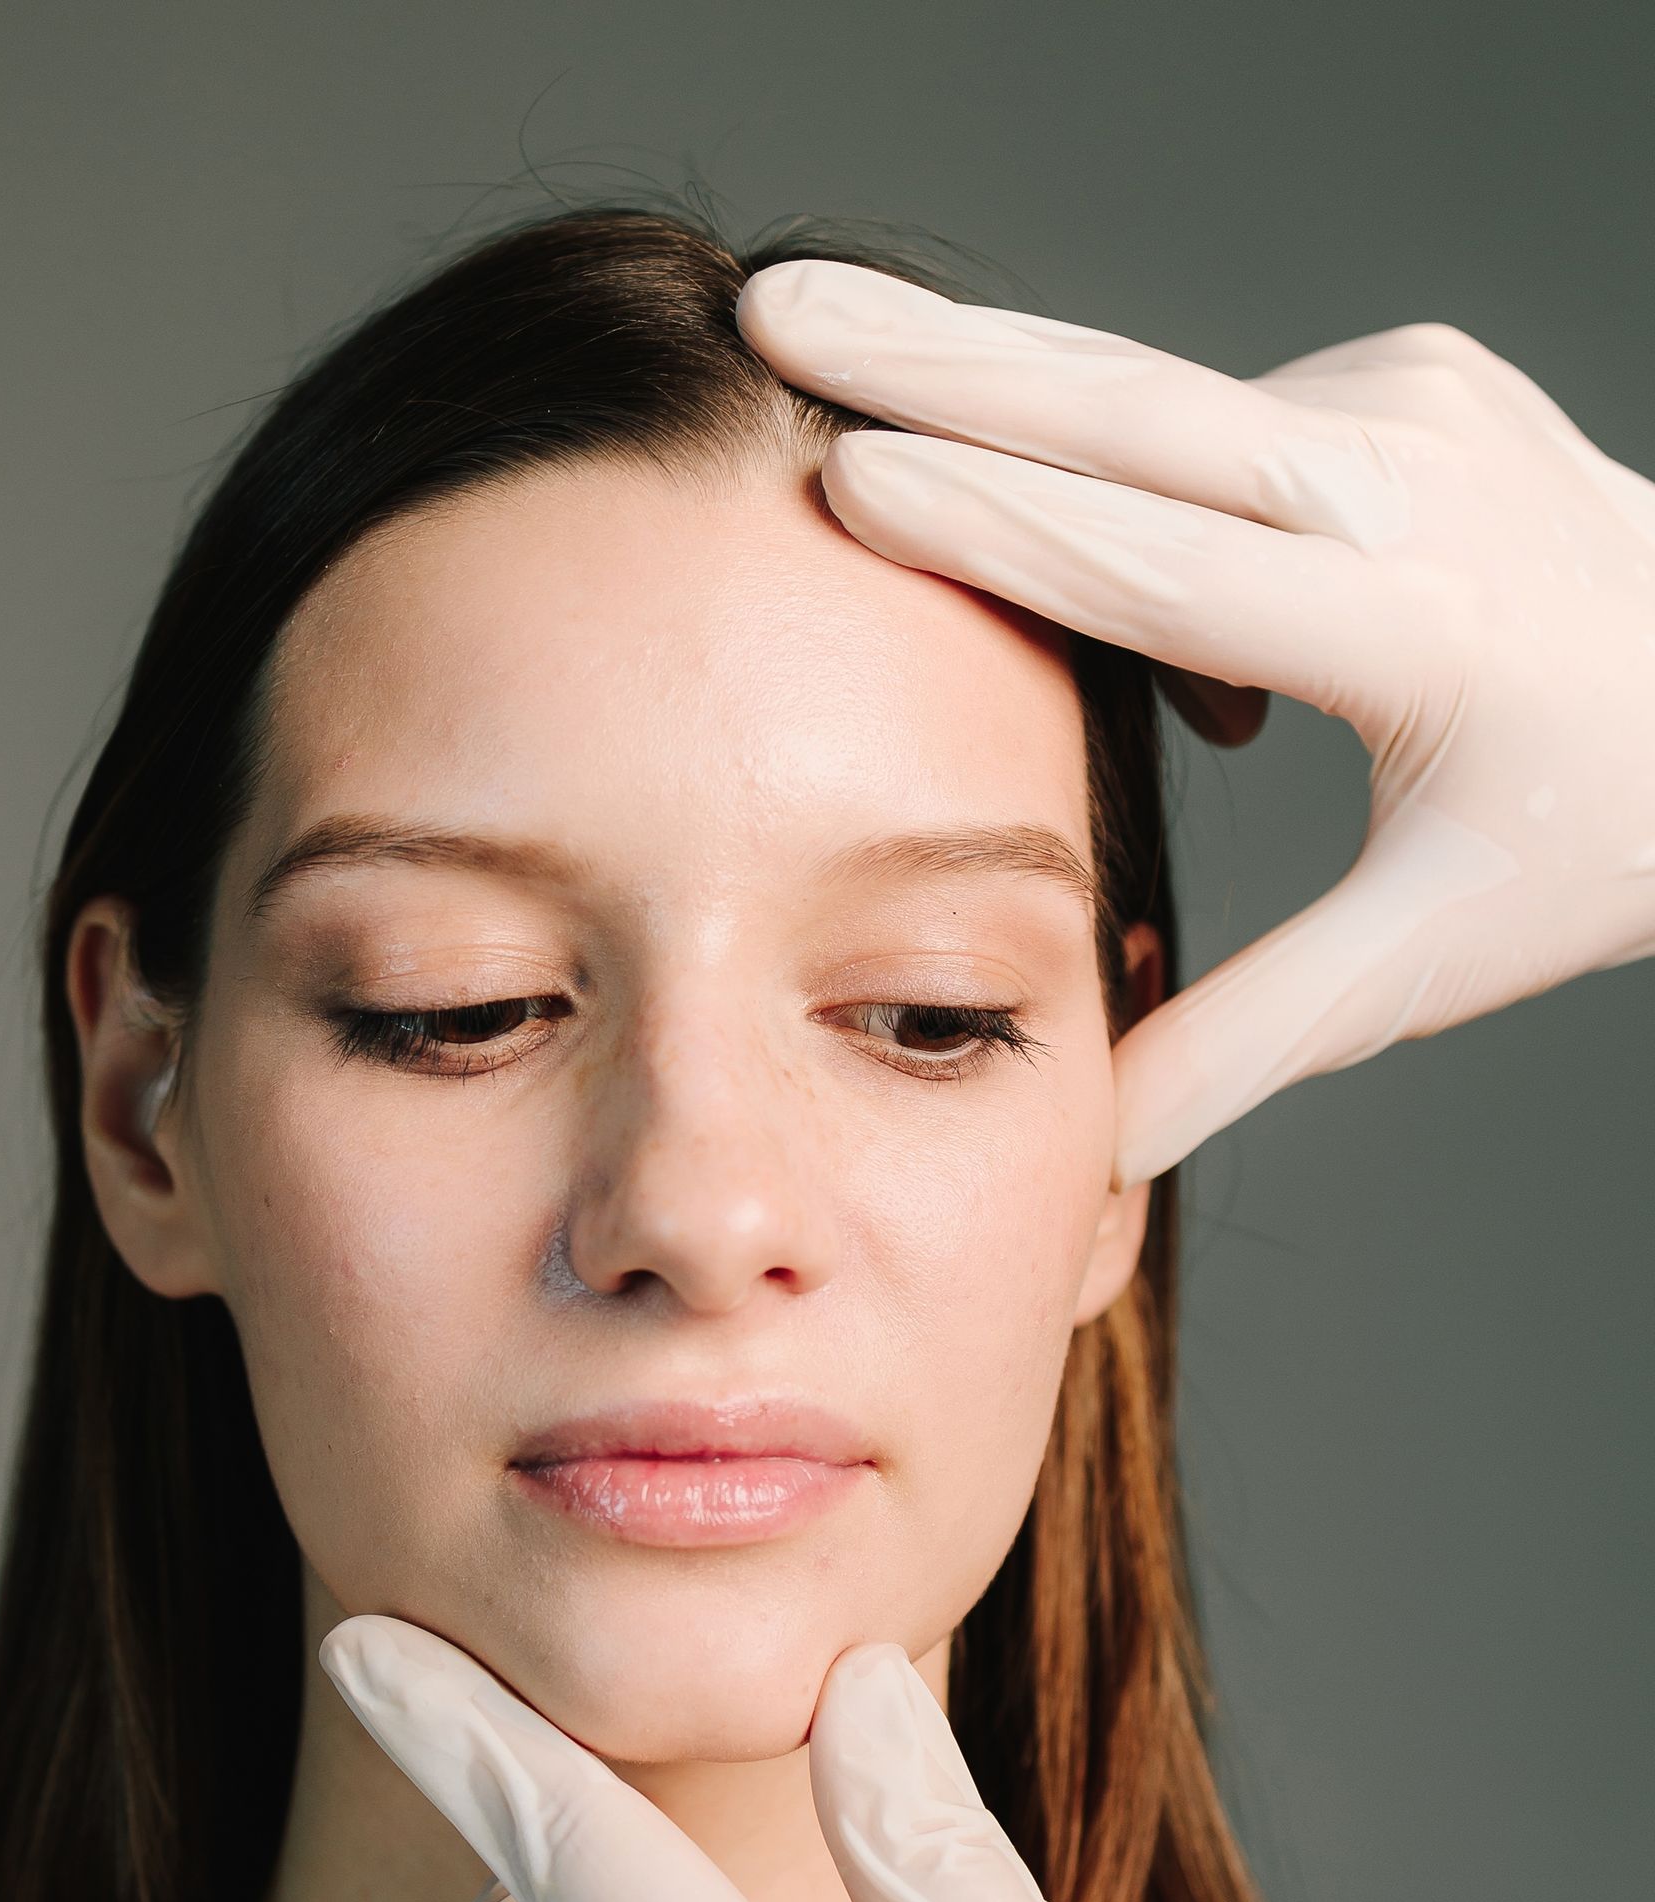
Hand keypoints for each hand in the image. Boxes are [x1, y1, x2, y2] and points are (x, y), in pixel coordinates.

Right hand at [736, 262, 1654, 1188]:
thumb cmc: (1587, 834)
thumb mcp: (1425, 961)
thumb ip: (1244, 1041)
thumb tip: (1085, 1143)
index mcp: (1424, 635)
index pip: (1179, 575)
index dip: (1008, 530)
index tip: (854, 484)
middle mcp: (1421, 485)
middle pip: (1142, 418)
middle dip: (938, 362)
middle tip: (774, 312)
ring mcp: (1420, 403)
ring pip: (1157, 405)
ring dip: (998, 402)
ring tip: (826, 365)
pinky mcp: (1411, 369)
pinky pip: (1221, 419)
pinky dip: (1134, 475)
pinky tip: (1134, 562)